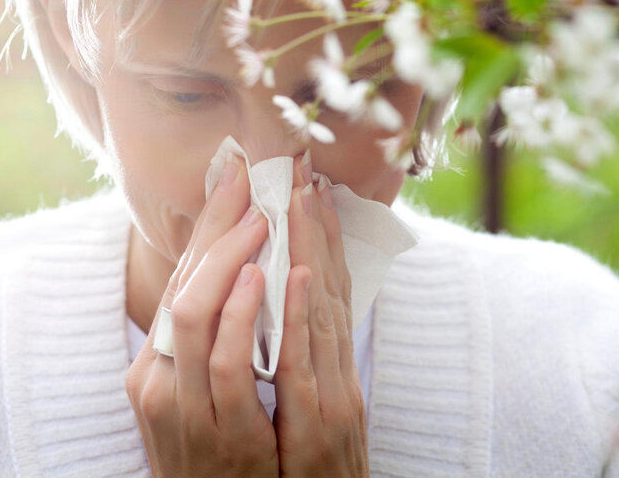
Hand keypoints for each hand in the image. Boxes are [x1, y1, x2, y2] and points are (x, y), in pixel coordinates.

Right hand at [125, 155, 278, 476]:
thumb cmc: (217, 451)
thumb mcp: (200, 393)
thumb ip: (211, 340)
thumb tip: (236, 275)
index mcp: (154, 364)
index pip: (179, 279)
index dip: (207, 227)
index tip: (233, 178)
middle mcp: (158, 379)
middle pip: (181, 285)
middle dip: (217, 230)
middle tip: (251, 186)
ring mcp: (184, 406)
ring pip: (191, 314)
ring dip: (230, 260)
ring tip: (261, 221)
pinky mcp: (219, 433)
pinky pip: (228, 364)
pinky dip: (245, 313)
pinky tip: (268, 278)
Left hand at [273, 152, 368, 476]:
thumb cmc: (309, 471)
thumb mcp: (310, 408)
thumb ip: (301, 356)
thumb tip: (281, 304)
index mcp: (332, 365)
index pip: (328, 287)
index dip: (319, 236)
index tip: (310, 188)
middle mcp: (337, 372)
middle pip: (327, 285)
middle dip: (314, 226)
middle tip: (305, 171)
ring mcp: (334, 395)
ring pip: (322, 308)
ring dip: (312, 249)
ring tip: (304, 197)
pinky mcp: (320, 425)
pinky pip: (303, 361)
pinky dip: (302, 314)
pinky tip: (296, 273)